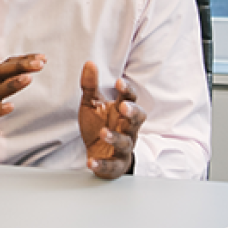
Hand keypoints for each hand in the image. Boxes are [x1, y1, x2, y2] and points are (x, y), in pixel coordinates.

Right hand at [0, 54, 45, 157]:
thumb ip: (4, 83)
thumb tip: (24, 72)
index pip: (6, 66)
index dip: (23, 60)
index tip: (41, 57)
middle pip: (0, 73)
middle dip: (20, 66)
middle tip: (38, 63)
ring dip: (12, 84)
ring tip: (28, 78)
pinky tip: (10, 106)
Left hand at [79, 61, 145, 179]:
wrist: (97, 153)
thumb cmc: (98, 125)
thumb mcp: (91, 104)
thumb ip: (90, 85)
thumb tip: (89, 62)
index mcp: (122, 110)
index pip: (130, 97)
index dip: (127, 90)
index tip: (119, 82)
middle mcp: (127, 127)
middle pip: (138, 118)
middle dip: (132, 112)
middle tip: (123, 107)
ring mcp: (123, 146)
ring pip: (126, 142)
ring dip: (116, 137)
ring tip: (102, 132)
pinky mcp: (115, 164)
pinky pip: (112, 165)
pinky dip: (102, 164)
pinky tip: (91, 161)